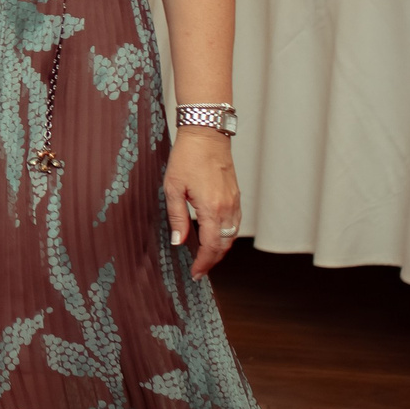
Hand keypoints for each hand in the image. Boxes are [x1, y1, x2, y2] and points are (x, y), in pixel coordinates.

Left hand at [163, 129, 240, 279]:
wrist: (206, 135)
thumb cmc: (187, 158)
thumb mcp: (173, 188)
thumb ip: (177, 217)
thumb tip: (179, 241)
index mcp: (211, 208)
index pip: (211, 246)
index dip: (203, 263)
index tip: (195, 273)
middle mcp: (227, 208)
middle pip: (224, 245)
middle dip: (212, 260)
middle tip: (199, 269)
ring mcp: (234, 202)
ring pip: (232, 235)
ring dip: (220, 249)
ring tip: (205, 257)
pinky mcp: (236, 196)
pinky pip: (234, 223)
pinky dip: (226, 235)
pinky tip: (214, 236)